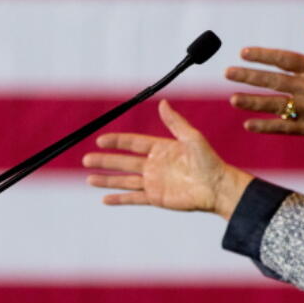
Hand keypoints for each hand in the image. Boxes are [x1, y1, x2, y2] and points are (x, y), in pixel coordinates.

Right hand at [83, 99, 252, 219]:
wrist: (217, 188)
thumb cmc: (209, 161)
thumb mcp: (192, 138)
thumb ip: (175, 123)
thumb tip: (163, 103)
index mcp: (161, 148)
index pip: (132, 144)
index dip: (116, 142)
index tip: (100, 140)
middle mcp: (154, 165)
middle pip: (123, 162)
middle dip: (104, 160)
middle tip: (86, 159)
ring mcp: (153, 182)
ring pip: (124, 180)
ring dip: (106, 180)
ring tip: (89, 178)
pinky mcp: (156, 198)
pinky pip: (133, 198)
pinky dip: (119, 199)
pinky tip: (105, 199)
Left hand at [225, 13, 303, 146]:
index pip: (284, 58)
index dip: (263, 55)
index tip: (243, 53)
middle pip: (274, 80)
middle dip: (248, 76)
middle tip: (228, 72)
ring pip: (275, 104)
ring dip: (252, 102)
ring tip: (232, 98)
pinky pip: (284, 127)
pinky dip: (265, 126)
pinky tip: (247, 124)